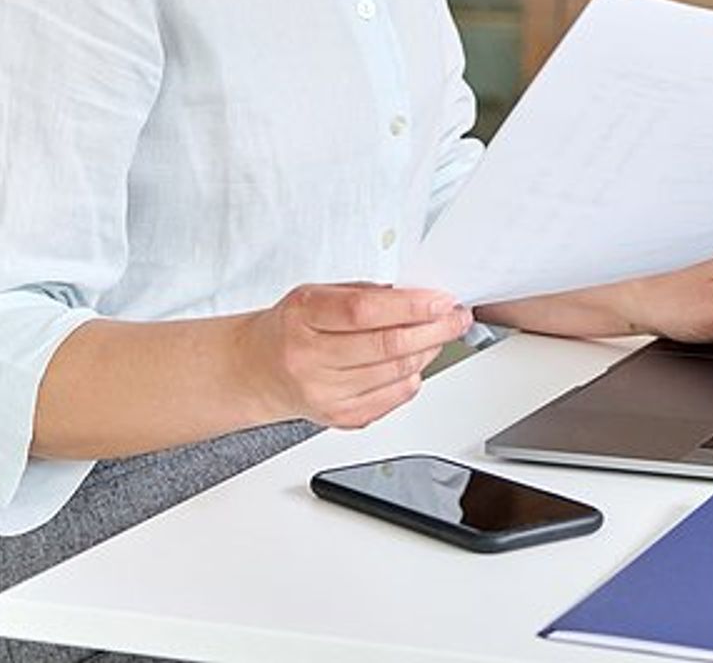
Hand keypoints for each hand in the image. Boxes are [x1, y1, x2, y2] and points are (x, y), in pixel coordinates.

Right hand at [237, 283, 471, 428]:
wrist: (257, 370)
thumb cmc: (290, 327)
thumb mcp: (316, 293)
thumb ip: (364, 294)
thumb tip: (417, 295)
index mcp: (303, 317)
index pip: (364, 312)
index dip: (410, 306)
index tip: (440, 299)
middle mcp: (310, 358)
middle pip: (387, 346)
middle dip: (433, 329)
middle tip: (455, 317)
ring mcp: (324, 393)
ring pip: (396, 373)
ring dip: (428, 351)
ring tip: (437, 334)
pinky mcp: (340, 417)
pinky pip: (393, 398)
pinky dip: (412, 377)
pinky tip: (414, 362)